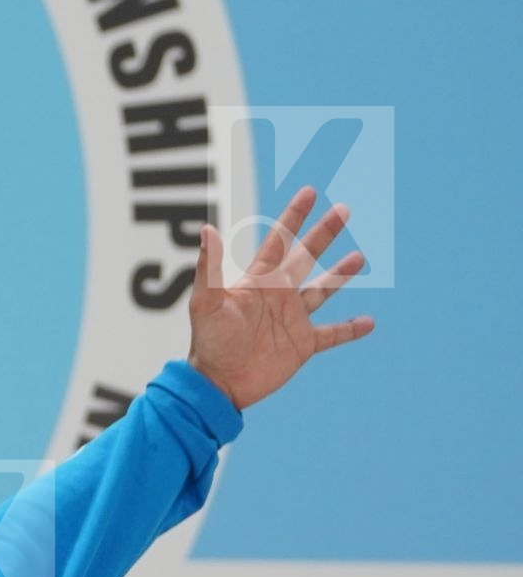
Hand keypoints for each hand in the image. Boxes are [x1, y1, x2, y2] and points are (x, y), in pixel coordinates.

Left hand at [188, 186, 374, 409]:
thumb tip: (207, 230)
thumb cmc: (209, 343)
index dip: (294, 216)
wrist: (218, 384)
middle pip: (306, 257)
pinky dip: (351, 329)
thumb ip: (210, 268)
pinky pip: (333, 334)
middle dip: (324, 234)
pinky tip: (369, 322)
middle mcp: (278, 295)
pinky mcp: (302, 344)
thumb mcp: (206, 303)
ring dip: (340, 274)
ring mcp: (292, 319)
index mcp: (258, 282)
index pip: (279, 241)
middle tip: (344, 209)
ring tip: (359, 258)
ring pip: (322, 290)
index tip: (310, 192)